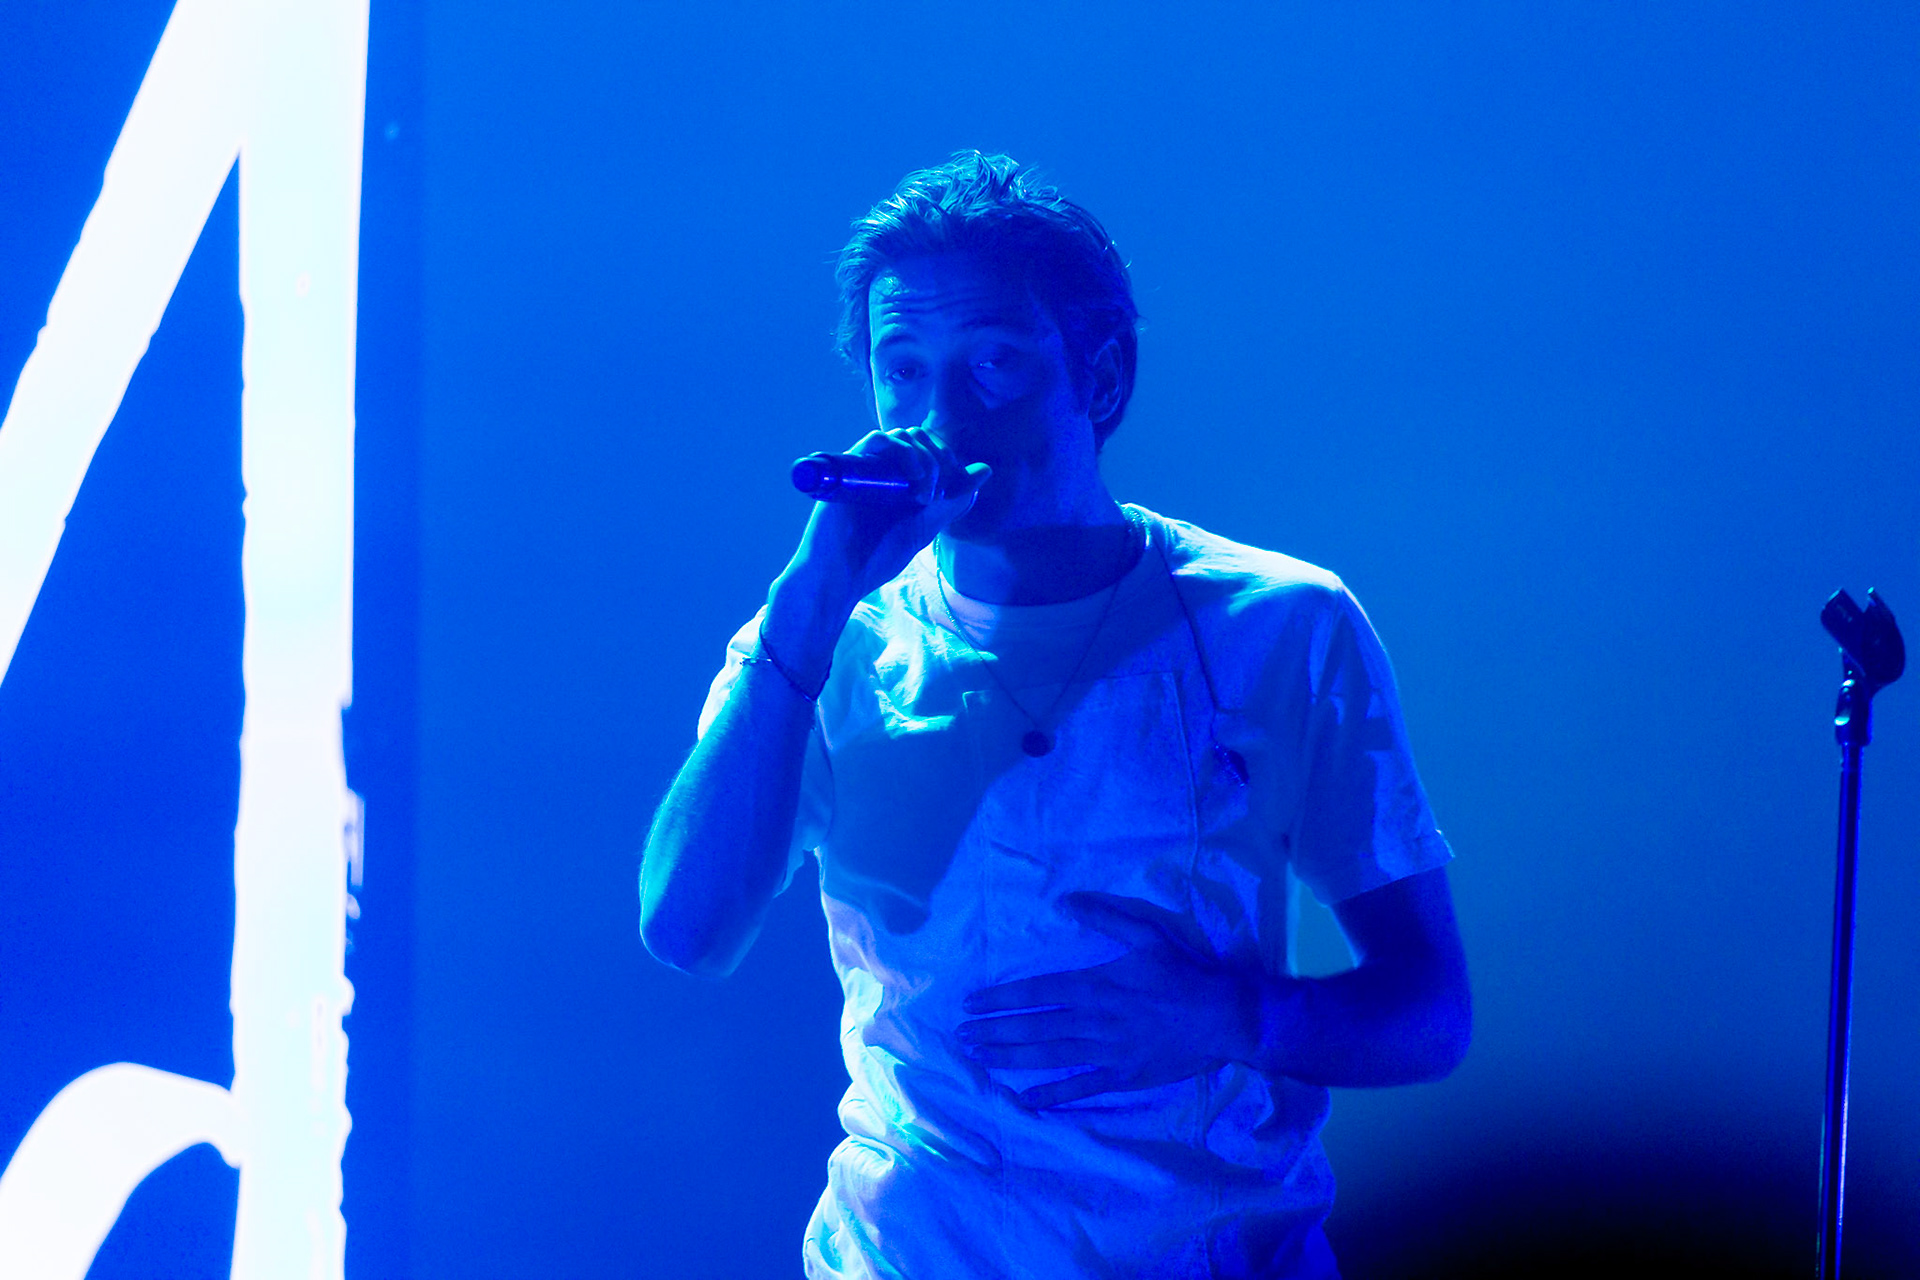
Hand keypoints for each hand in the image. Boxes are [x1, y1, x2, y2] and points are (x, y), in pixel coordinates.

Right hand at [765, 427, 989, 676]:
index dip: (948, 461)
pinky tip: (913, 477)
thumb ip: (955, 501)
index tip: (949, 492)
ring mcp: (868, 468)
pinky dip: (900, 449)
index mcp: (903, 481)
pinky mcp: (850, 468)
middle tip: (935, 495)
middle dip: (938, 459)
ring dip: (923, 458)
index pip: (931, 449)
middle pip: (918, 437)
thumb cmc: (877, 556)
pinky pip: (876, 439)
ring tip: (924, 494)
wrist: (842, 575)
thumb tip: (984, 471)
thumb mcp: (926, 527)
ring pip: (901, 435)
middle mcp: (885, 470)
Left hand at [958, 892, 1267, 1108]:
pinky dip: (1053, 1093)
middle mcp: (1094, 1020)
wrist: (1222, 1016)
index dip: (1000, 999)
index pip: (1036, 992)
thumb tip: (1065, 902)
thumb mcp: (1146, 933)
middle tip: (961, 1036)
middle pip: (1033, 1027)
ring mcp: (1106, 1051)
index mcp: (1095, 985)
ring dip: (1010, 1057)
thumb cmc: (1183, 973)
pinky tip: (1025, 1099)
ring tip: (979, 1058)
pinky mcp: (1122, 1075)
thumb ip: (1104, 916)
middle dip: (994, 1031)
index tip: (971, 1004)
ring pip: (1048, 1056)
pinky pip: (1081, 1086)